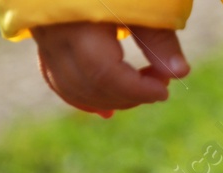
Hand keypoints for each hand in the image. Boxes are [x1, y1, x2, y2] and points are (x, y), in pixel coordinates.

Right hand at [30, 22, 188, 117]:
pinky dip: (83, 95)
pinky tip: (109, 111)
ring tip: (140, 90)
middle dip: (126, 95)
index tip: (164, 90)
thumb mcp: (145, 0)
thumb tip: (179, 74)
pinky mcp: (43, 38)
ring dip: (108, 99)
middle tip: (158, 83)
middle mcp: (54, 31)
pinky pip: (56, 77)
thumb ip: (159, 37)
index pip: (103, 72)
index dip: (136, 90)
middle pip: (87, 85)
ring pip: (70, 86)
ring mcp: (44, 36)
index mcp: (78, 20)